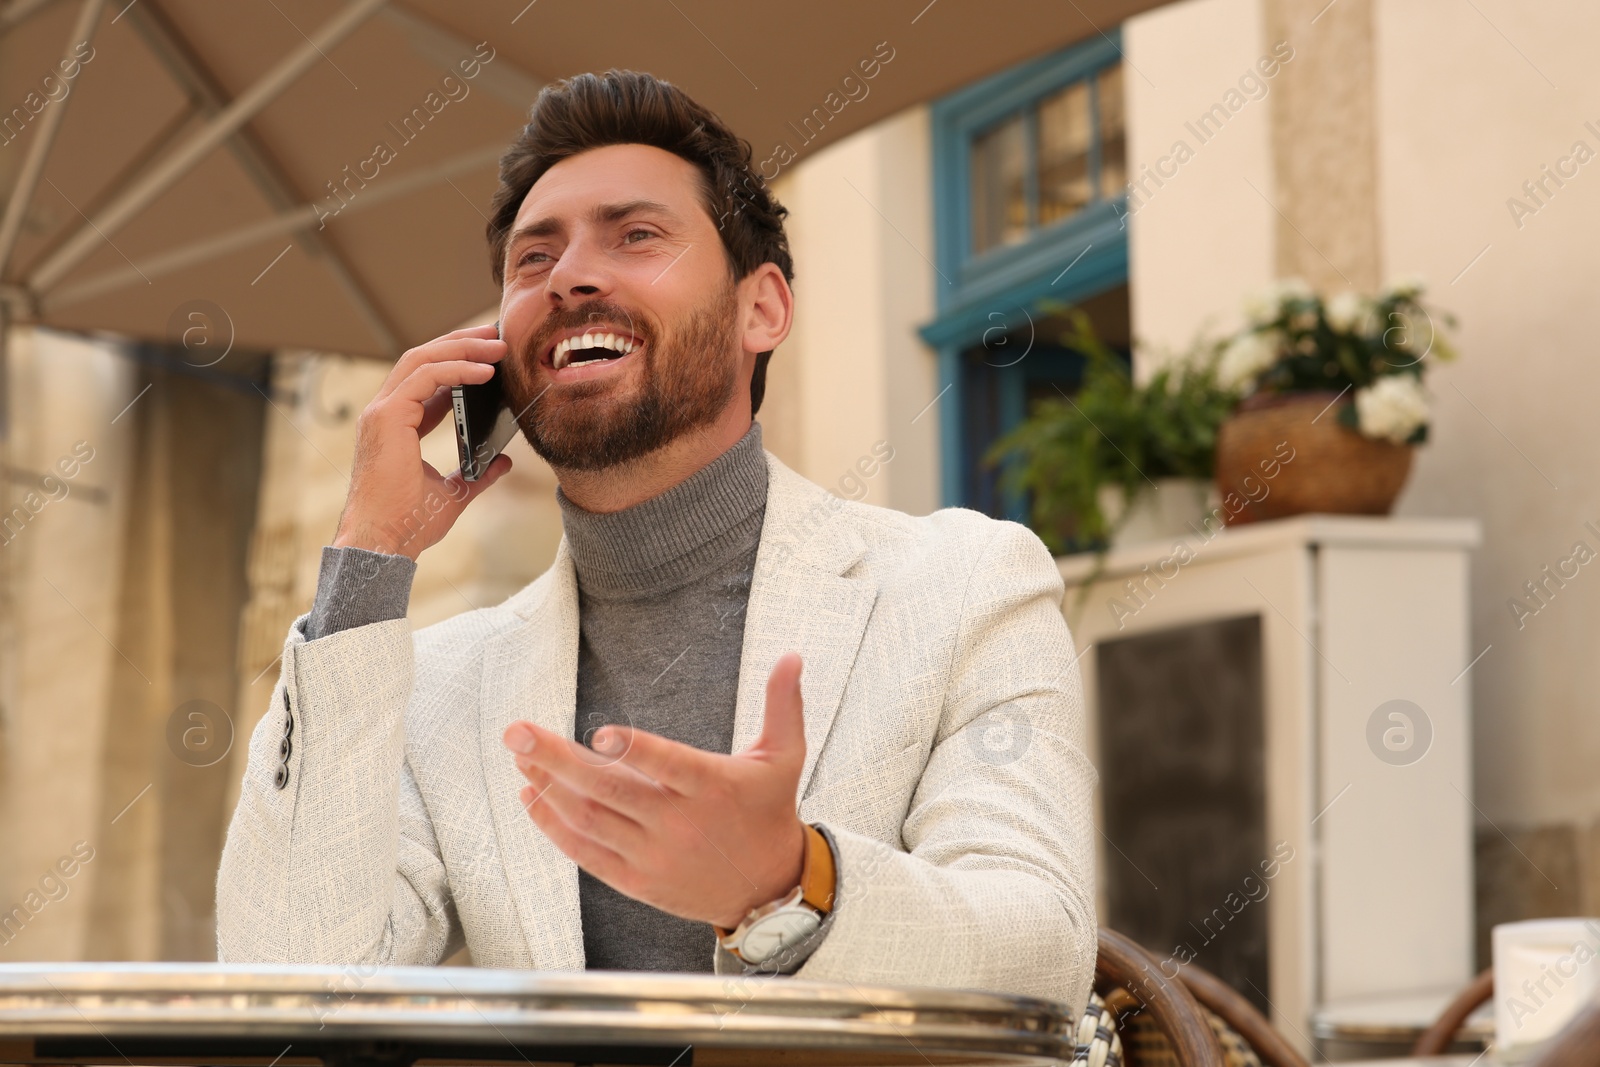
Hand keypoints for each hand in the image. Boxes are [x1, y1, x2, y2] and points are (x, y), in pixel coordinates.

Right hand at [332, 323, 512, 560]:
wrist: (383, 543)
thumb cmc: (408, 523)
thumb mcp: (454, 492)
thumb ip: (477, 473)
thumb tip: (502, 460)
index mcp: (396, 425)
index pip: (427, 380)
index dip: (459, 364)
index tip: (491, 358)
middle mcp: (385, 413)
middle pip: (423, 359)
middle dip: (461, 343)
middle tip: (497, 337)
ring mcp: (382, 412)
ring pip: (422, 360)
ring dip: (462, 348)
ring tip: (498, 347)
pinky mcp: (387, 417)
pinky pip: (424, 378)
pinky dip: (456, 369)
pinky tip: (485, 371)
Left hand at [502, 653, 808, 928]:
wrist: (769, 890)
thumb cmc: (771, 812)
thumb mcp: (785, 757)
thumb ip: (783, 704)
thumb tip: (792, 655)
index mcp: (714, 786)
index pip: (670, 765)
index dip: (636, 750)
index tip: (600, 733)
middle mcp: (680, 823)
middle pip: (611, 790)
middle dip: (557, 760)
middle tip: (516, 732)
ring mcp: (655, 855)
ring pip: (592, 821)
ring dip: (549, 788)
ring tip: (520, 757)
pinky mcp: (638, 880)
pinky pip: (588, 854)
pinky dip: (555, 828)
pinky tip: (531, 798)